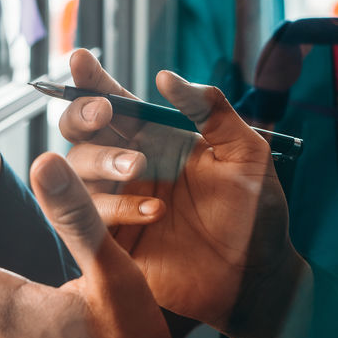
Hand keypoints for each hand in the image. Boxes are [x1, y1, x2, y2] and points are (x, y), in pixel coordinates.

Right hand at [59, 50, 306, 337]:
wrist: (259, 276)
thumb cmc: (257, 212)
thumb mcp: (246, 152)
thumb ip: (212, 110)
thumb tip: (165, 76)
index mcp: (159, 138)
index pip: (117, 101)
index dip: (93, 80)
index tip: (81, 60)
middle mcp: (132, 165)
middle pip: (81, 131)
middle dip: (83, 115)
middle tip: (104, 114)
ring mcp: (120, 203)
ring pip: (78, 170)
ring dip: (103, 161)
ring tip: (142, 167)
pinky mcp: (115, 242)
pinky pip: (88, 219)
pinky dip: (115, 208)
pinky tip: (154, 211)